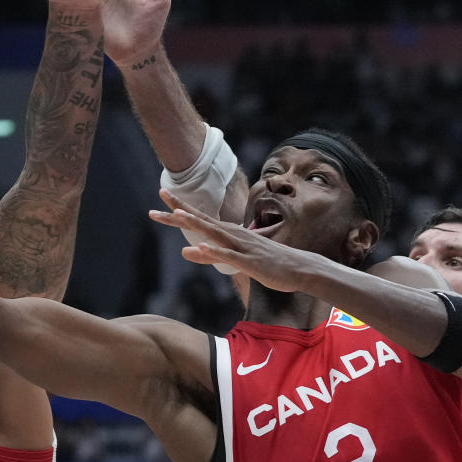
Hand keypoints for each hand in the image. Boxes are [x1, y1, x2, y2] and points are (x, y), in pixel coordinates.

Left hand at [149, 189, 316, 292]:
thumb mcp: (233, 259)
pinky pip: (230, 256)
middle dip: (180, 208)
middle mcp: (234, 235)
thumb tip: (185, 251)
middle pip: (202, 220)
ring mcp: (242, 247)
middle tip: (161, 193)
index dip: (179, 209)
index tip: (161, 198)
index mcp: (229, 234)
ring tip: (178, 214)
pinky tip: (201, 248)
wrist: (301, 269)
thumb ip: (209, 255)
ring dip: (197, 223)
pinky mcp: (250, 262)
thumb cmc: (268, 263)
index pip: (199, 218)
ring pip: (215, 233)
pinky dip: (215, 251)